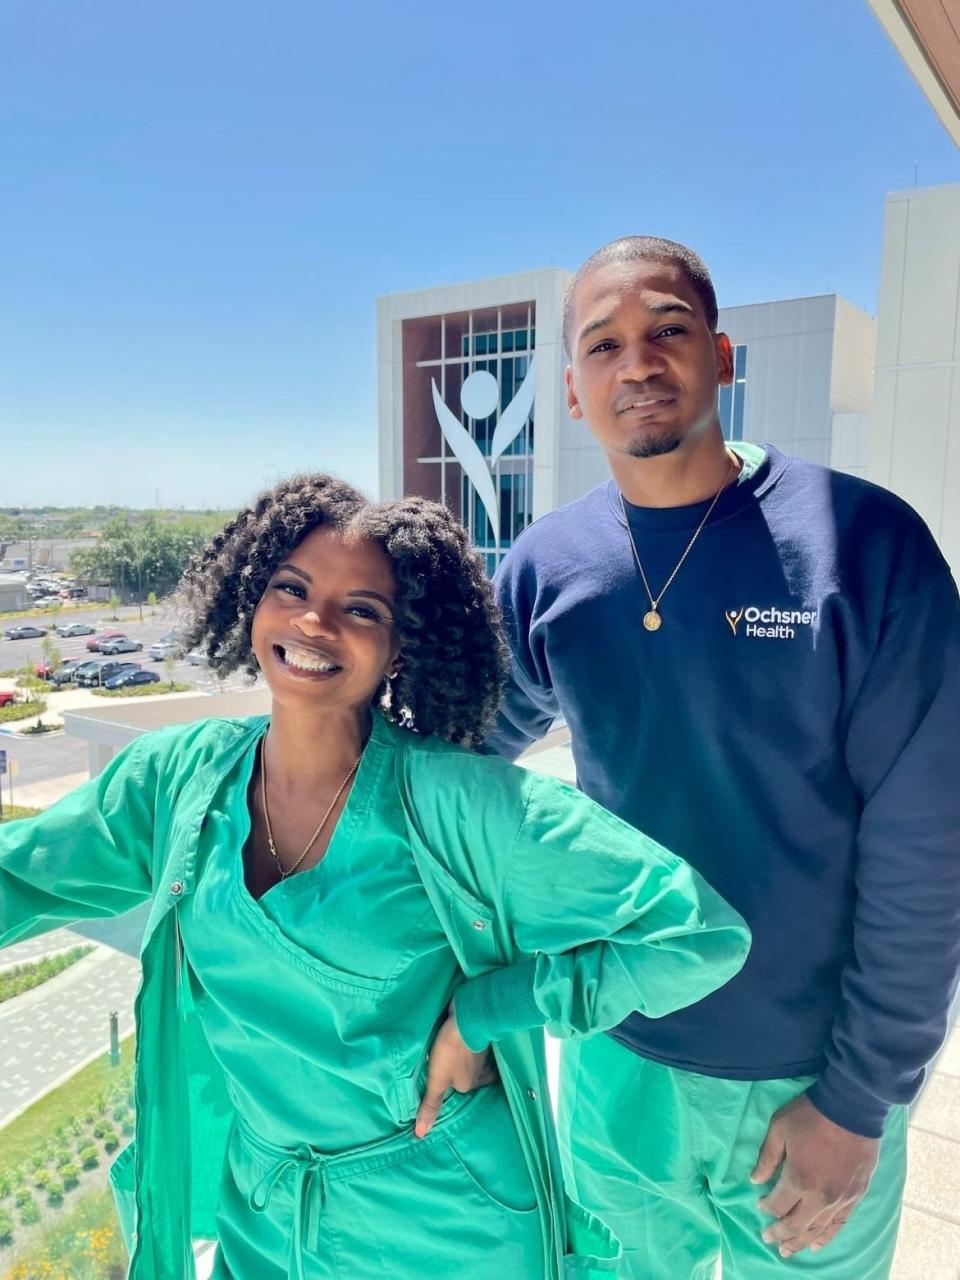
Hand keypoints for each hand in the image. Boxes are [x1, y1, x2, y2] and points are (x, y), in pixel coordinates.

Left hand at [415, 1002, 497, 1137]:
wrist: (467, 1018)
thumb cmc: (450, 1052)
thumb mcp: (437, 1080)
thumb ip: (430, 1104)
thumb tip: (421, 1134)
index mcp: (469, 1084)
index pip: (460, 1090)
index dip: (451, 1087)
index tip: (442, 1081)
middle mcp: (479, 1072)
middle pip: (470, 1077)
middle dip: (462, 1074)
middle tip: (450, 1068)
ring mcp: (481, 1053)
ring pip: (473, 1062)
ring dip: (465, 1059)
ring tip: (452, 1054)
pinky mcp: (479, 1037)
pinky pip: (473, 1046)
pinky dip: (467, 1045)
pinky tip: (459, 1038)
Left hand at [751, 1093, 879, 1256]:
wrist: (851, 1107)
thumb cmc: (811, 1115)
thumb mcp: (779, 1128)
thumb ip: (766, 1157)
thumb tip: (754, 1180)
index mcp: (798, 1179)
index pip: (777, 1204)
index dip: (766, 1207)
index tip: (760, 1205)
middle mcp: (820, 1197)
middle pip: (796, 1224)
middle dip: (780, 1234)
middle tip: (768, 1239)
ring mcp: (841, 1199)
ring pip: (818, 1230)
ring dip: (801, 1242)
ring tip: (788, 1251)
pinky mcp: (856, 1195)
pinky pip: (840, 1224)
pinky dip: (827, 1237)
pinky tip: (817, 1244)